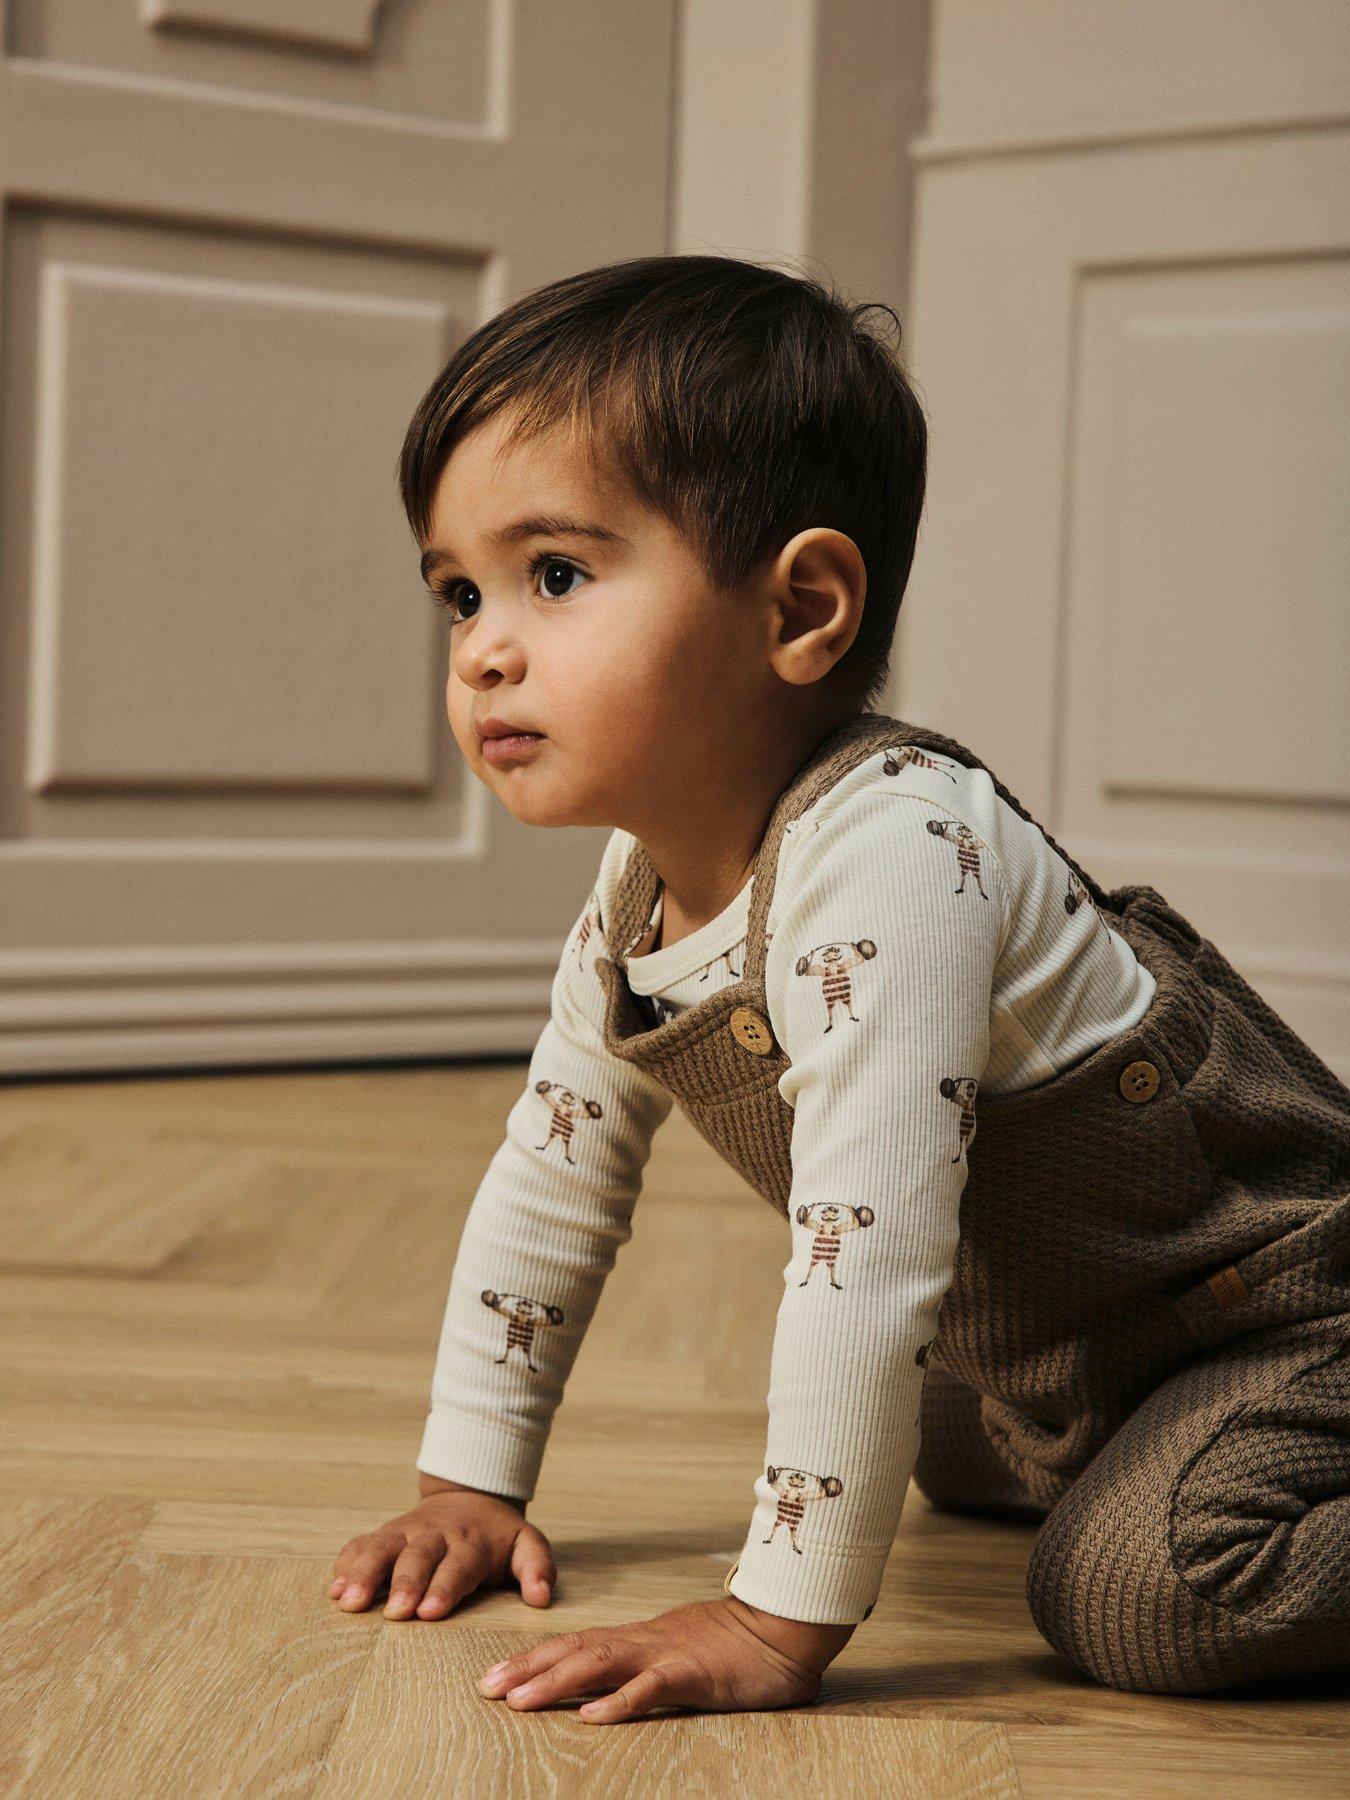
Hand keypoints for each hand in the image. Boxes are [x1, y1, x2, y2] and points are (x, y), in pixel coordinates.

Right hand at [328, 1478, 555, 1619]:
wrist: (469, 1495)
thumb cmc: (497, 1536)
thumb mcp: (526, 1544)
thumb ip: (538, 1567)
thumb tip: (541, 1599)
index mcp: (471, 1542)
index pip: (458, 1565)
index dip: (444, 1587)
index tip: (431, 1611)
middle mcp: (435, 1536)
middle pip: (417, 1557)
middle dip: (405, 1583)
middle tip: (394, 1612)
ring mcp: (406, 1533)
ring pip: (382, 1547)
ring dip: (365, 1573)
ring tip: (348, 1602)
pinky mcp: (385, 1534)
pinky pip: (361, 1544)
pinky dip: (346, 1563)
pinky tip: (334, 1589)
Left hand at [476, 1596, 855, 1722]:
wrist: (783, 1626)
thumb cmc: (736, 1646)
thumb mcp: (681, 1653)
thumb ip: (646, 1666)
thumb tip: (610, 1686)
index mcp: (639, 1639)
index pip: (575, 1645)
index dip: (533, 1659)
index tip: (494, 1677)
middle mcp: (643, 1641)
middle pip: (575, 1650)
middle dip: (527, 1668)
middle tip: (485, 1689)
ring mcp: (666, 1654)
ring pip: (600, 1664)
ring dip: (556, 1682)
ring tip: (519, 1702)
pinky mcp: (693, 1674)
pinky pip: (651, 1688)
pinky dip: (619, 1702)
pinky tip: (592, 1717)